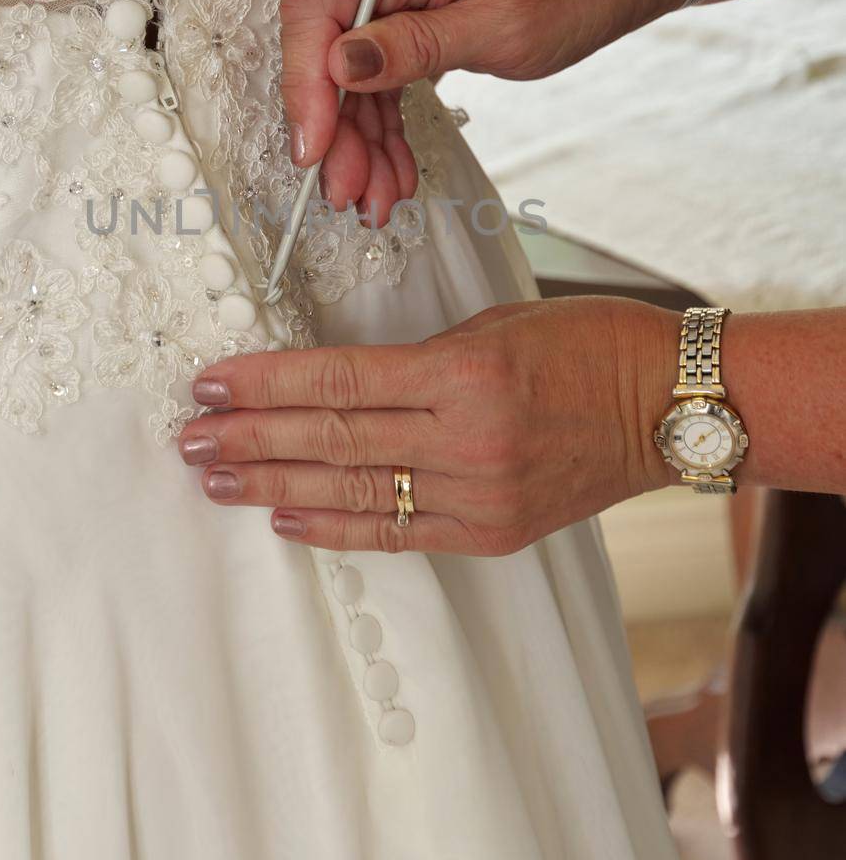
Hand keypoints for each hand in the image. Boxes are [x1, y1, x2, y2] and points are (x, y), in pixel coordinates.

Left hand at [178, 297, 678, 554]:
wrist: (670, 405)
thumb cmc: (586, 344)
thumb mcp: (494, 326)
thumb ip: (417, 360)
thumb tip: (338, 383)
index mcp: (464, 372)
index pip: (339, 379)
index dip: (266, 383)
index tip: (211, 384)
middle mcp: (466, 438)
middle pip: (333, 439)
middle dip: (252, 439)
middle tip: (189, 439)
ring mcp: (480, 494)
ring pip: (355, 491)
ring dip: (275, 485)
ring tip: (216, 480)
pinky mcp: (494, 532)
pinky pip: (400, 533)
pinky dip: (338, 527)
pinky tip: (287, 518)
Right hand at [281, 0, 682, 216]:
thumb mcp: (503, 24)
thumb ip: (419, 44)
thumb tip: (342, 63)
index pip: (316, 9)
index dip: (305, 83)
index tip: (315, 147)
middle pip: (322, 50)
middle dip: (334, 129)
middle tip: (347, 193)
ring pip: (342, 76)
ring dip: (356, 142)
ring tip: (375, 199)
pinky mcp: (391, 13)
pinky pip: (369, 77)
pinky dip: (378, 127)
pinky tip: (388, 173)